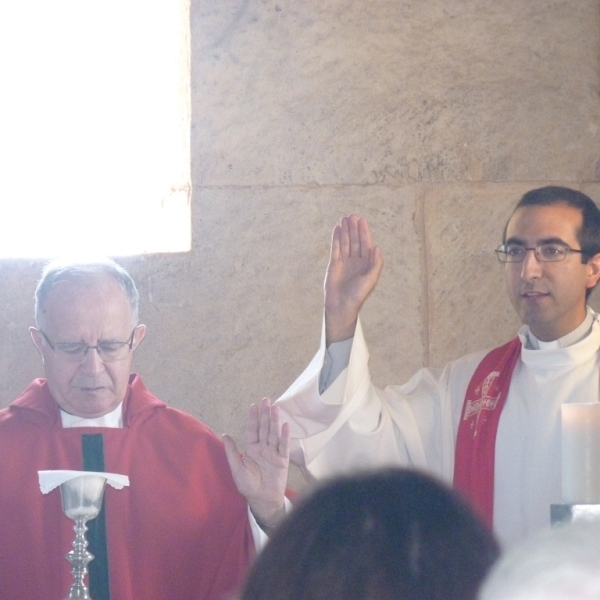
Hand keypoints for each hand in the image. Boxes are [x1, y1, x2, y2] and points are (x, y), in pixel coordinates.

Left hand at [223, 397, 289, 529]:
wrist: (262, 500)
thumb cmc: (248, 485)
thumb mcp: (237, 468)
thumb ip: (232, 452)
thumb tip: (225, 435)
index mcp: (251, 449)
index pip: (252, 430)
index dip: (253, 418)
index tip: (254, 405)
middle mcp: (263, 448)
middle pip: (264, 428)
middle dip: (265, 414)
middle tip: (266, 399)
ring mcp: (273, 453)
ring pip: (274, 433)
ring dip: (274, 421)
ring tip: (275, 408)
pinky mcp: (283, 460)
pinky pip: (284, 446)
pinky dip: (285, 436)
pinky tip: (285, 425)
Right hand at [324, 214, 383, 342]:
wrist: (341, 305)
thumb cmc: (358, 294)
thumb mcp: (371, 279)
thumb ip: (376, 263)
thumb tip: (377, 247)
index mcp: (366, 263)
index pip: (366, 244)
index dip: (364, 232)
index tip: (362, 220)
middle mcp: (356, 260)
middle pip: (355, 240)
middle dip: (354, 228)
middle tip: (352, 215)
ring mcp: (345, 261)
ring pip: (345, 242)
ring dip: (345, 231)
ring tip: (344, 219)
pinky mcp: (334, 264)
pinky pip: (336, 248)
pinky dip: (336, 238)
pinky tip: (337, 229)